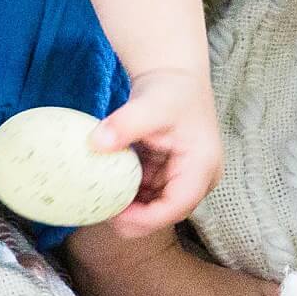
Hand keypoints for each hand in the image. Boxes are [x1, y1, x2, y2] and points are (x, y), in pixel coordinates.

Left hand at [88, 67, 222, 236]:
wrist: (174, 76)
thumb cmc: (169, 89)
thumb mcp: (147, 104)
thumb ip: (123, 124)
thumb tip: (95, 144)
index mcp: (202, 167)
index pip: (175, 207)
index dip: (144, 219)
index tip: (112, 215)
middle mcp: (200, 179)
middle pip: (165, 213)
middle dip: (134, 216)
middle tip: (99, 208)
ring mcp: (186, 179)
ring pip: (155, 207)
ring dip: (130, 206)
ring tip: (100, 197)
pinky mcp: (172, 176)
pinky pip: (149, 194)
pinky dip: (129, 192)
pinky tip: (108, 185)